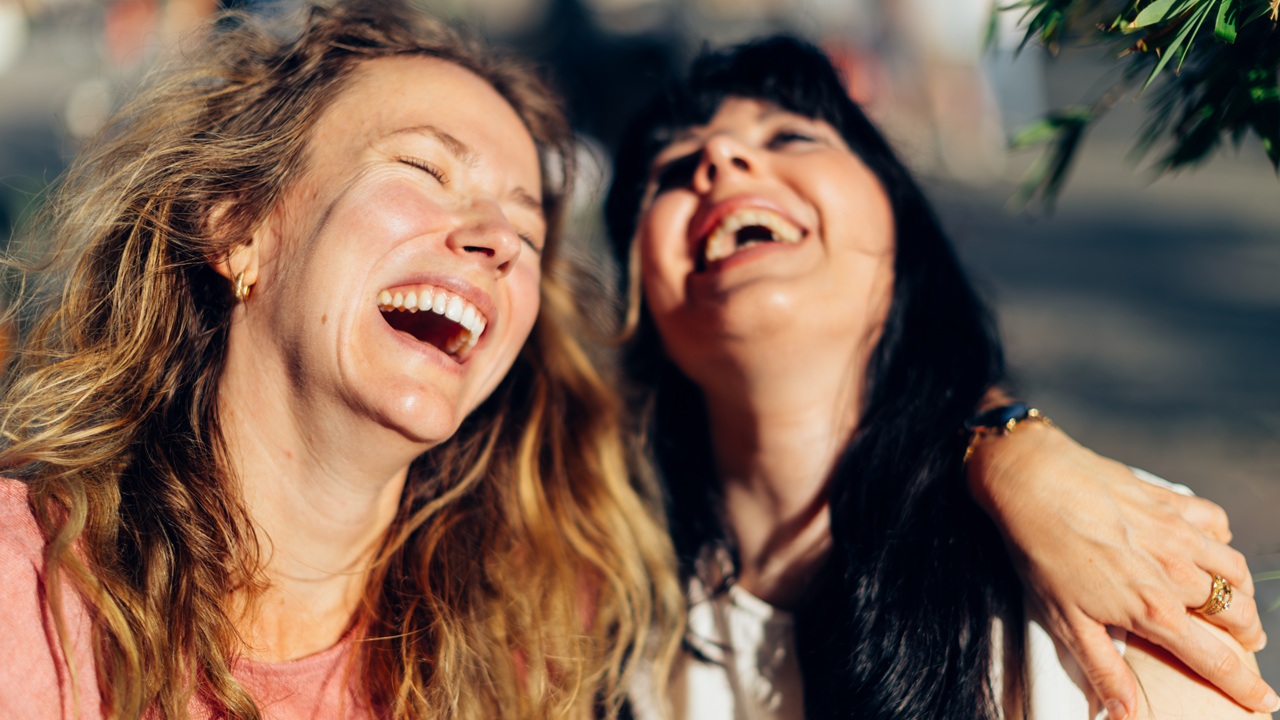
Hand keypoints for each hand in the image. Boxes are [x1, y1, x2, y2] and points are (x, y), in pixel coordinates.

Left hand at [966, 420, 1278, 719]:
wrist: (1033, 480)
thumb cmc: (1042, 552)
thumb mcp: (1065, 620)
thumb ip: (1103, 668)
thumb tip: (1126, 712)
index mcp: (1154, 610)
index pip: (1215, 659)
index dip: (1246, 686)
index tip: (1266, 702)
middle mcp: (1177, 572)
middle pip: (1238, 614)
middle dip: (1248, 637)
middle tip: (1244, 646)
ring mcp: (1177, 533)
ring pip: (1235, 570)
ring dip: (1241, 593)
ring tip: (1234, 604)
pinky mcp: (1168, 501)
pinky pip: (1214, 521)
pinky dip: (1221, 538)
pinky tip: (1210, 545)